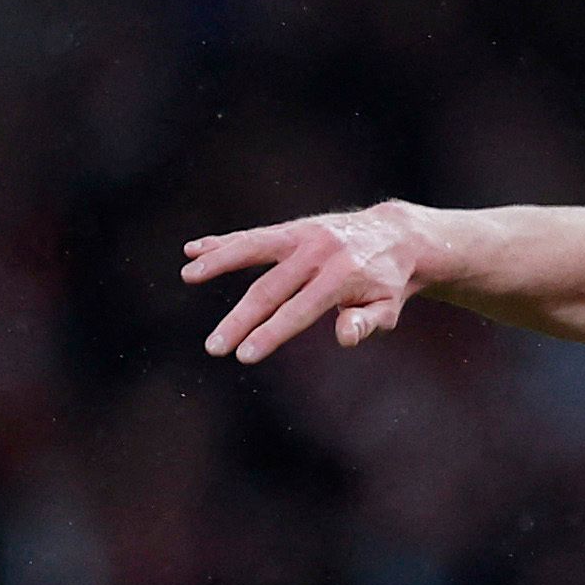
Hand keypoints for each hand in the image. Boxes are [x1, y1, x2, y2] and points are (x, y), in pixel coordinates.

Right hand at [184, 204, 435, 362]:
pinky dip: (224, 243)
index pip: (299, 310)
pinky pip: (254, 237)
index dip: (270, 334)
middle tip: (213, 347)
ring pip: (253, 249)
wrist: (396, 235)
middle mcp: (318, 252)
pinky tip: (194, 250)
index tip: (244, 355)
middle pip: (270, 289)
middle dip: (239, 320)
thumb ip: (368, 322)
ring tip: (188, 274)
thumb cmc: (388, 283)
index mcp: (342, 276)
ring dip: (218, 261)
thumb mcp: (389, 307)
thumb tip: (345, 337)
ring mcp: (302, 236)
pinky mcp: (292, 229)